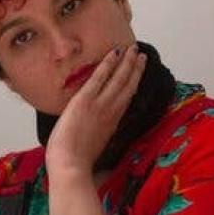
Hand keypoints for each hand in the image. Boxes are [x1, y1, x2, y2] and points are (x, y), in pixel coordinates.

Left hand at [45, 44, 146, 175]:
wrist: (71, 165)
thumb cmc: (77, 162)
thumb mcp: (94, 147)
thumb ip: (99, 136)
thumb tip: (97, 134)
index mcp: (112, 124)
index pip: (126, 99)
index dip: (133, 84)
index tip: (138, 74)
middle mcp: (111, 112)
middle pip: (128, 86)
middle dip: (136, 69)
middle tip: (142, 55)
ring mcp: (100, 104)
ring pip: (119, 79)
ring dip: (127, 62)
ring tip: (133, 49)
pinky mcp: (86, 100)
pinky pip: (100, 77)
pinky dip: (108, 64)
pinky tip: (114, 53)